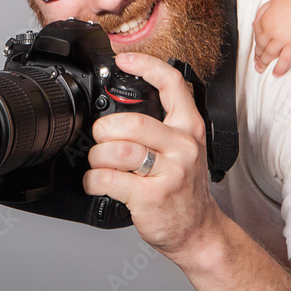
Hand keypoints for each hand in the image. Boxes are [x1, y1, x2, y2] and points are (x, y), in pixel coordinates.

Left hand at [82, 52, 218, 258]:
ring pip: (118, 150)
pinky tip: (98, 183)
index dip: (146, 65)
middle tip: (101, 139)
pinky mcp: (152, 196)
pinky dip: (93, 180)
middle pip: (133, 122)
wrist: (197, 230)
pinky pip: (108, 179)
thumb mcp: (183, 149)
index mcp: (189, 128)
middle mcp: (183, 146)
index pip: (172, 84)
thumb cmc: (182, 188)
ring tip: (100, 163)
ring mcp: (170, 172)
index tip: (123, 60)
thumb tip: (120, 106)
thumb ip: (161, 125)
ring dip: (98, 157)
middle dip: (105, 130)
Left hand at [253, 0, 290, 76]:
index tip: (257, 47)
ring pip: (269, 54)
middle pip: (261, 45)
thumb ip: (263, 10)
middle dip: (257, 55)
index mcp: (266, 18)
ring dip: (263, 63)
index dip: (257, 42)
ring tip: (261, 69)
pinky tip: (276, 74)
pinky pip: (283, 60)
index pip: (257, 33)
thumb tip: (254, 22)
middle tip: (257, 62)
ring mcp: (281, 39)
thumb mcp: (276, 0)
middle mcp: (271, 30)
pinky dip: (279, 68)